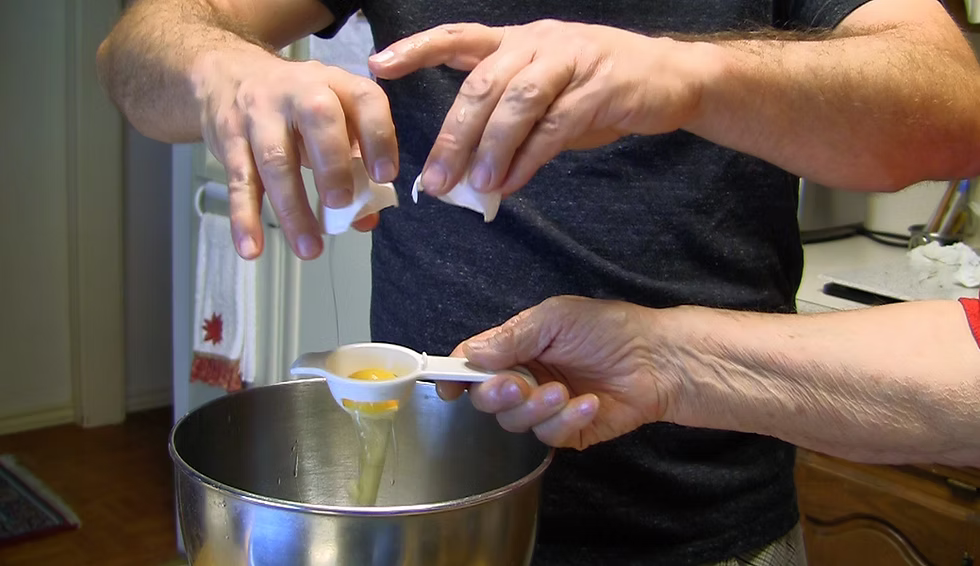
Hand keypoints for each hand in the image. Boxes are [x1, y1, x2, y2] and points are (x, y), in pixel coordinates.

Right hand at [193, 51, 396, 259]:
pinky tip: (252, 247)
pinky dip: (244, 217)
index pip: (365, 99)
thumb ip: (353, 165)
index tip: (385, 175)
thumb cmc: (294, 106)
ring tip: (309, 249)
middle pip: (317, 120)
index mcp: (335, 85)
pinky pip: (239, 182)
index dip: (378, 135)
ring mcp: (259, 115)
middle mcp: (297, 92)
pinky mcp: (229, 140)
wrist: (225, 76)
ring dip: (292, 208)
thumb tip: (366, 219)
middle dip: (332, 164)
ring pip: (275, 160)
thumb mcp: (329, 119)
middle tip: (341, 203)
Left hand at [368, 20, 704, 197]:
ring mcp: (571, 61)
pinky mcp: (602, 86)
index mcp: (517, 42)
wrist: (670, 78)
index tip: (378, 65)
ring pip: (517, 101)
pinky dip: (530, 156)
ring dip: (491, 146)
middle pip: (482, 84)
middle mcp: (538, 43)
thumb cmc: (598, 90)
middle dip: (454, 134)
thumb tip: (469, 175)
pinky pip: (557, 124)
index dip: (417, 48)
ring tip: (475, 186)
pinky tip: (511, 182)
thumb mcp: (547, 99)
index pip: (458, 38)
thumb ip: (509, 127)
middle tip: (436, 180)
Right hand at [440, 296, 674, 449]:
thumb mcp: (555, 318)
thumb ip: (512, 337)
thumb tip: (472, 354)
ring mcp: (545, 407)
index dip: (455, 375)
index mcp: (517, 348)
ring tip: (564, 391)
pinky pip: (549, 436)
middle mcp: (526, 378)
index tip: (448, 386)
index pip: (474, 364)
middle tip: (518, 385)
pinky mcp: (568, 432)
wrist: (658, 359)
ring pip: (514, 421)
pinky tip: (590, 402)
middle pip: (487, 398)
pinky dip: (566, 420)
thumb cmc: (609, 329)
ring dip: (537, 408)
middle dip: (497, 394)